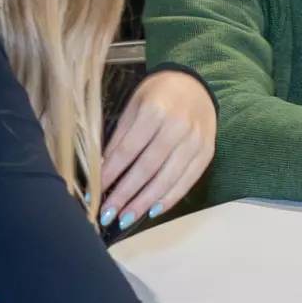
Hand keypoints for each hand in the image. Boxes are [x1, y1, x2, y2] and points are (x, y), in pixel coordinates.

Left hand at [99, 71, 215, 230]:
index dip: (110, 175)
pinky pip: (187, 181)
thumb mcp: (133, 107)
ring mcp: (195, 142)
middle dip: (125, 195)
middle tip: (107, 215)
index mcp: (155, 111)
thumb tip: (103, 172)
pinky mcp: (206, 153)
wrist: (195, 84)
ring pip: (167, 179)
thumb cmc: (158, 94)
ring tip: (126, 218)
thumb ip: (120, 138)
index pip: (128, 151)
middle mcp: (178, 127)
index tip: (94, 194)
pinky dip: (169, 199)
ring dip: (144, 203)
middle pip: (147, 168)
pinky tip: (153, 211)